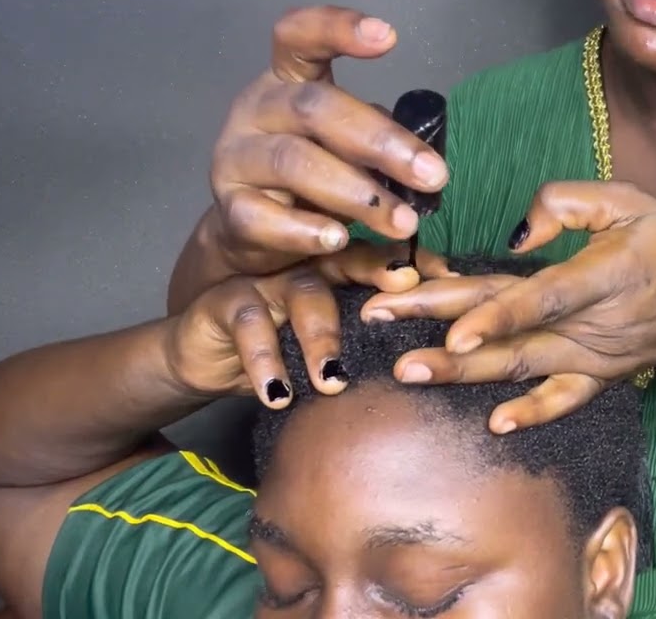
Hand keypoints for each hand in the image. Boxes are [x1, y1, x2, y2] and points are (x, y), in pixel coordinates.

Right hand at [166, 241, 453, 407]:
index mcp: (340, 270)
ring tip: (333, 381)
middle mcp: (308, 265)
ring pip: (304, 297)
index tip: (450, 278)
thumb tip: (440, 360)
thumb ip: (376, 342)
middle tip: (403, 295)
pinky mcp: (228, 301)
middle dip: (378, 275)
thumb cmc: (284, 351)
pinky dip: (265, 364)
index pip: (384, 260)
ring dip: (321, 340)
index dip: (416, 266)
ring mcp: (269, 280)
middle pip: (348, 262)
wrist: (205, 357)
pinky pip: (250, 327)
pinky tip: (278, 395)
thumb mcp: (332, 348)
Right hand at [208, 5, 449, 277]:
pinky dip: (304, 230)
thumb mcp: (343, 147)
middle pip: (314, 108)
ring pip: (294, 163)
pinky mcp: (229, 208)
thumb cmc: (311, 177)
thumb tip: (425, 160)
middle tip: (433, 176)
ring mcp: (236, 157)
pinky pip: (262, 217)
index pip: (299, 37)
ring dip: (356, 194)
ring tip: (403, 222)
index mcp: (286, 81)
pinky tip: (338, 240)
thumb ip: (374, 143)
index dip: (337, 28)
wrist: (252, 232)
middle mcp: (257, 109)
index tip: (389, 36)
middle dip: (381, 141)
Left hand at [360, 181, 655, 430]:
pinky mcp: (594, 379)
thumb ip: (569, 201)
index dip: (497, 315)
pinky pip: (561, 401)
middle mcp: (592, 324)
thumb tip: (516, 232)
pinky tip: (494, 424)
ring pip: (521, 368)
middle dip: (447, 336)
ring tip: (407, 371)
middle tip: (384, 332)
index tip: (450, 330)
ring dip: (463, 373)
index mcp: (604, 275)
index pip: (542, 298)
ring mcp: (591, 358)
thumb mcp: (630, 199)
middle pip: (513, 334)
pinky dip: (532, 414)